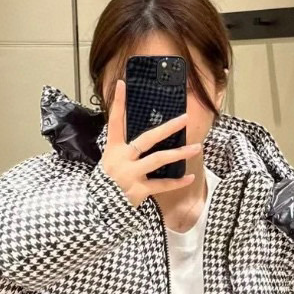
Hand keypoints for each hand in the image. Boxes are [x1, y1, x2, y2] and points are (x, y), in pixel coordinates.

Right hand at [99, 78, 201, 208]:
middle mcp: (122, 159)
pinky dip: (177, 182)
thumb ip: (123, 151)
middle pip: (147, 139)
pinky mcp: (139, 190)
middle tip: (184, 118)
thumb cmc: (106, 184)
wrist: (97, 209)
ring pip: (159, 160)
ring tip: (196, 147)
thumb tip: (142, 139)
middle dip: (167, 128)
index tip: (123, 84)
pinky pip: (162, 185)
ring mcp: (130, 174)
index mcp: (113, 149)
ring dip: (179, 153)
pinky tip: (190, 177)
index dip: (118, 103)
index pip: (115, 121)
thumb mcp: (109, 163)